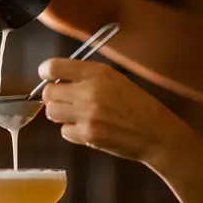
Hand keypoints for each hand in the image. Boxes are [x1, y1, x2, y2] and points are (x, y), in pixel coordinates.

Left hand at [38, 57, 187, 167]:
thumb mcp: (115, 79)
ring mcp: (88, 115)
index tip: (47, 76)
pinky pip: (64, 131)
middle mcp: (90, 91)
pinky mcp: (88, 135)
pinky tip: (89, 128)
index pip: (54, 67)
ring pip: (52, 112)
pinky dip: (72, 131)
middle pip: (48, 93)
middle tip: (66, 101)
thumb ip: (87, 76)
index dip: (46, 72)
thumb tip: (57, 79)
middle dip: (54, 97)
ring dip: (60, 114)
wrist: (156, 133)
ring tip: (77, 115)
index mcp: (97, 73)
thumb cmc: (137, 105)